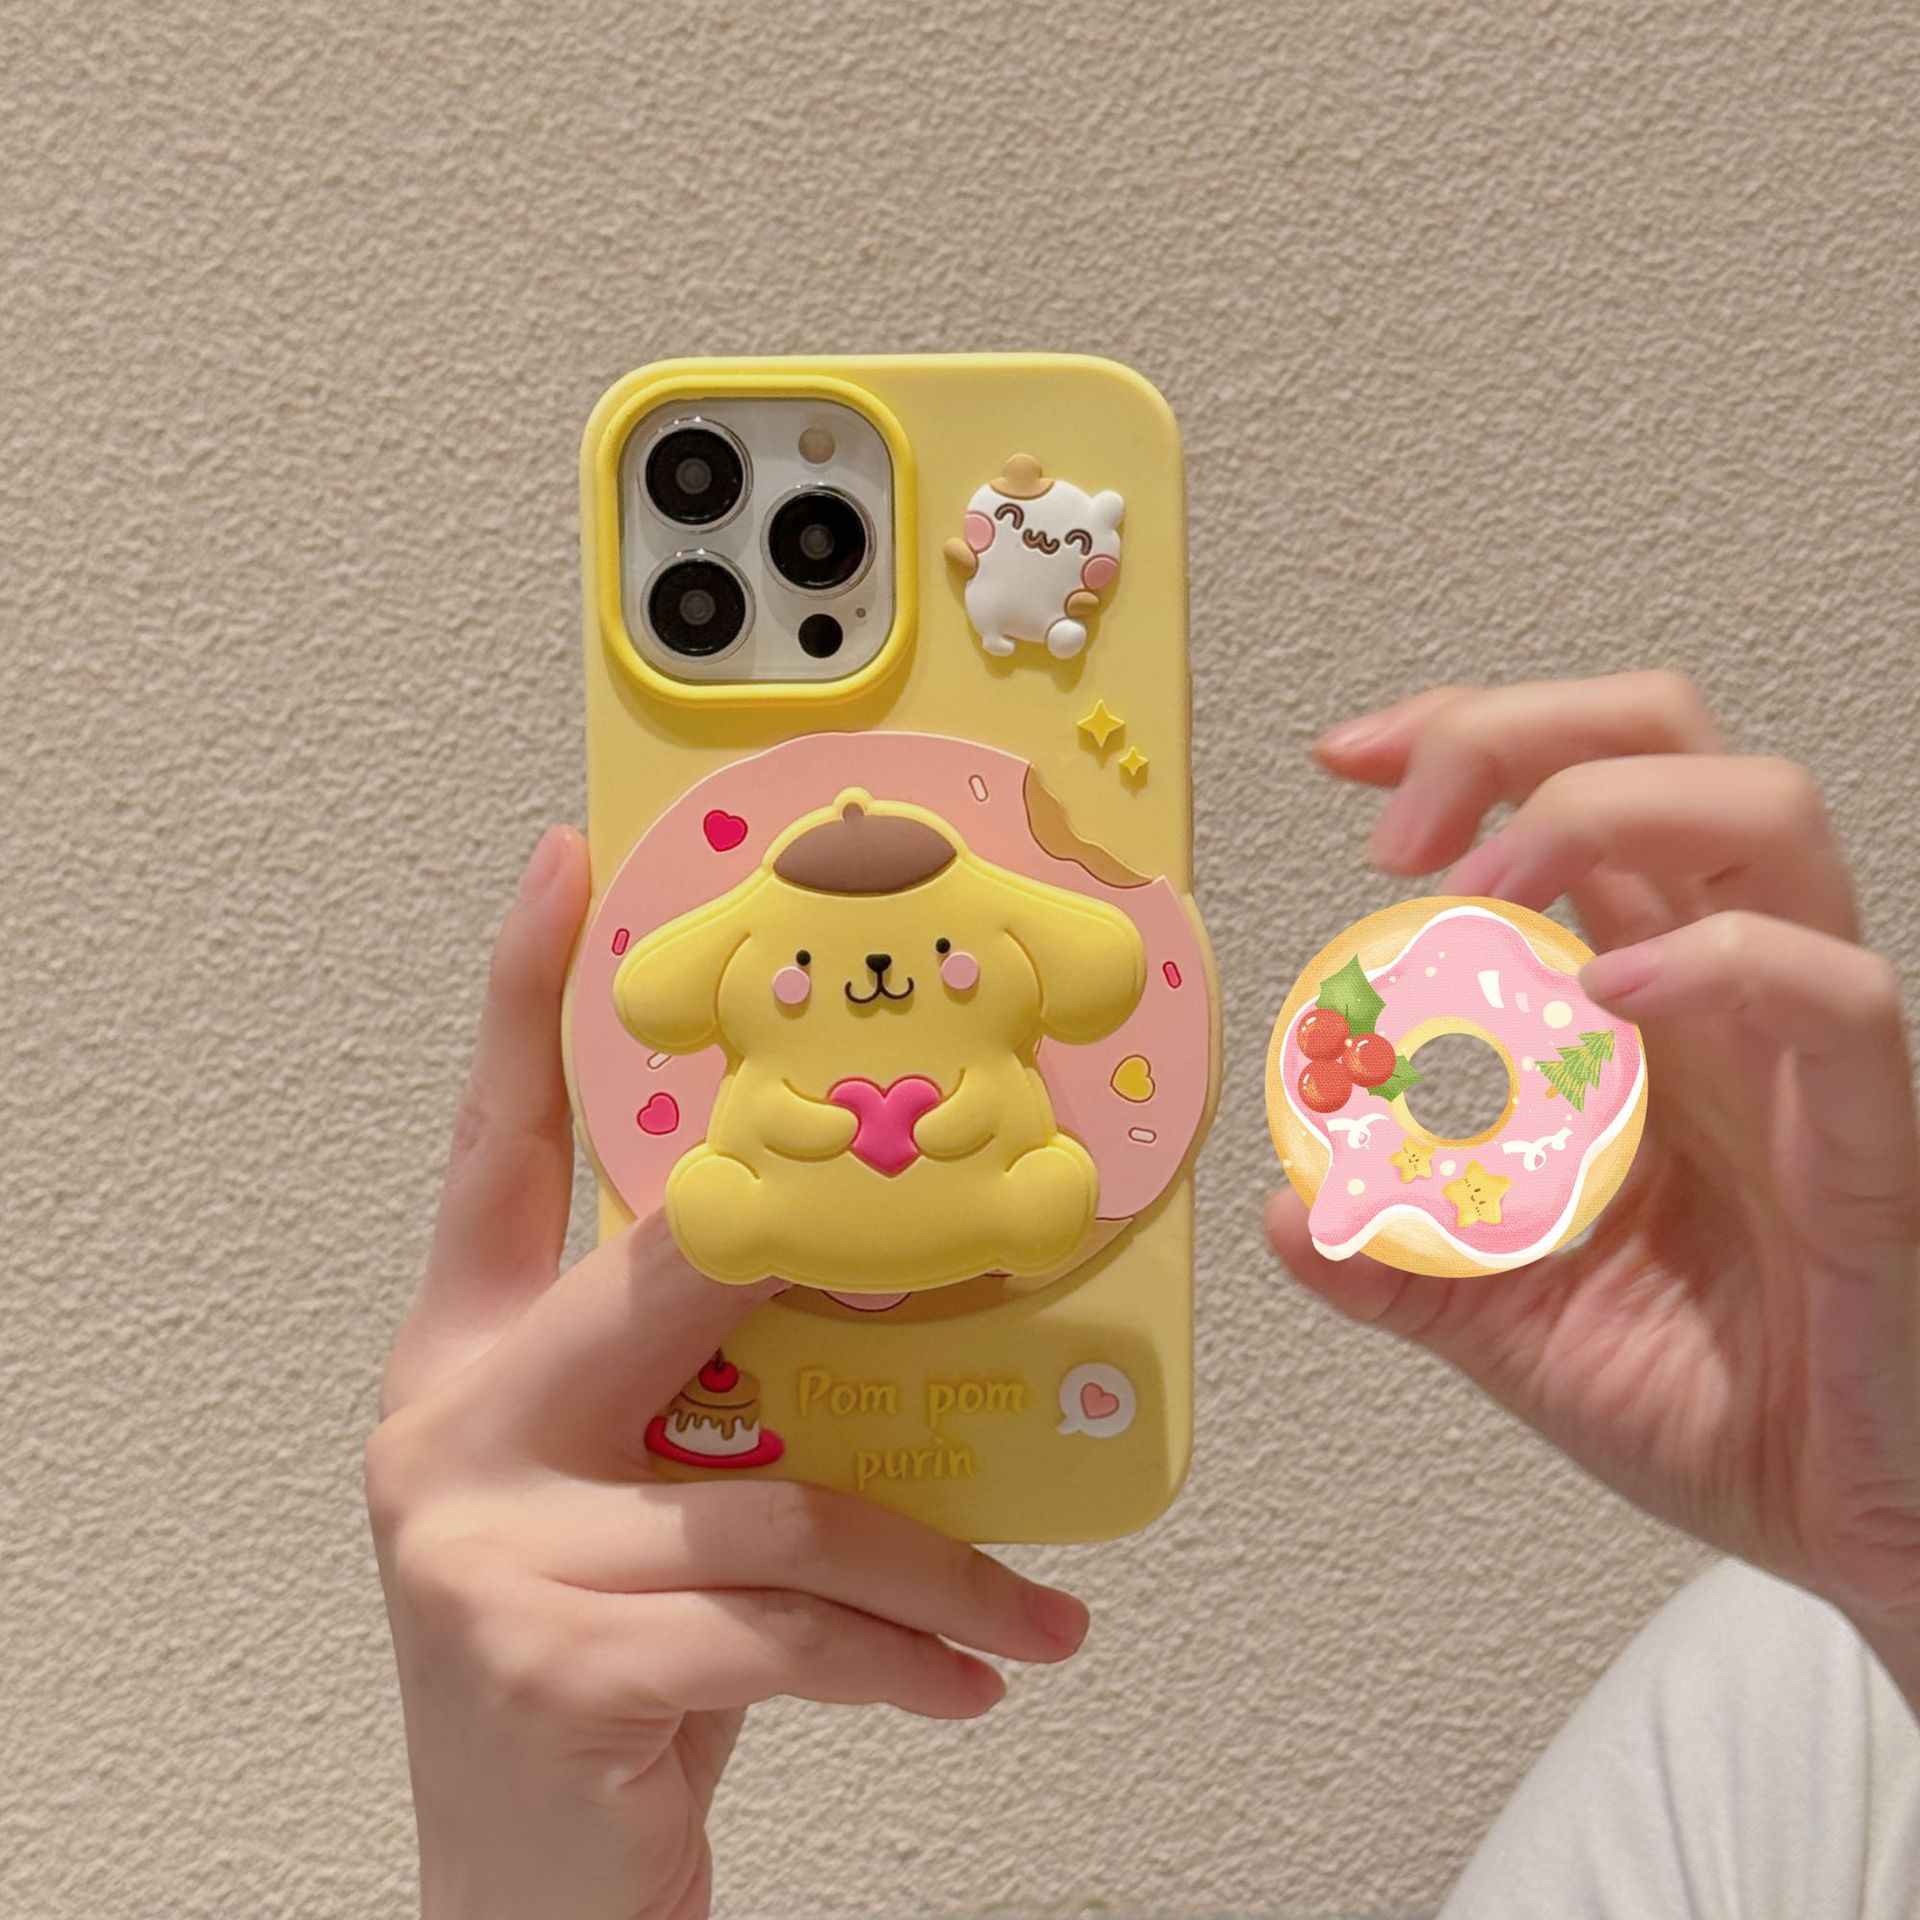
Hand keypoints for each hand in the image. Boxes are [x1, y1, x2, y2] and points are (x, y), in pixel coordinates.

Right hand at [366, 828, 1088, 1919]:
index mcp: (471, 1357)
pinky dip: (908, 1655)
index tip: (572, 864)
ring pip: (782, 1491)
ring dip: (935, 1563)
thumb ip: (717, 1395)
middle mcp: (453, 1424)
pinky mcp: (554, 1661)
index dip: (527, 998)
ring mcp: (488, 1542)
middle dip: (829, 1249)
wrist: (520, 1889)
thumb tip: (892, 1302)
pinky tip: (975, 1681)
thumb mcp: (639, 1501)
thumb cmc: (600, 1666)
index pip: (498, 1145)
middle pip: (669, 1275)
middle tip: (975, 1218)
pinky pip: (791, 1624)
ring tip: (1026, 1612)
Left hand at [1267, 673, 1919, 1673]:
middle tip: (1390, 828)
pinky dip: (1712, 962)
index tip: (1347, 758)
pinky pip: (1831, 997)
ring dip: (1595, 807)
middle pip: (1667, 745)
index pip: (1576, 789)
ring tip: (1480, 886)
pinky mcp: (1869, 1138)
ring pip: (1765, 816)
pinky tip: (1602, 994)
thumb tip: (1289, 1212)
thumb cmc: (1713, 1402)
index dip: (1464, 736)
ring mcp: (1805, 1051)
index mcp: (1639, 1008)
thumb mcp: (1508, 1321)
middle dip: (1512, 732)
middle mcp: (1725, 994)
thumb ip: (1398, 1259)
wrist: (1848, 1527)